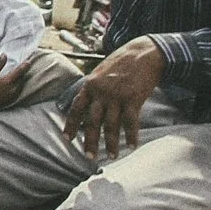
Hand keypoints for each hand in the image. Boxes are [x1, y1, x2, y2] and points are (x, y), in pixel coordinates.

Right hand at [0, 53, 37, 111]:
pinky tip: (15, 85)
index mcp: (7, 81)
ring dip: (21, 80)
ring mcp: (13, 96)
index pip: (20, 71)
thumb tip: (4, 55)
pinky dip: (18, 87)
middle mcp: (13, 89)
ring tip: (21, 75)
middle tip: (25, 66)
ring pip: (21, 85)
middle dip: (23, 72)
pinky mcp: (12, 101)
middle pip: (22, 78)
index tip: (29, 61)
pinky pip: (18, 92)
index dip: (25, 65)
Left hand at [65, 36, 163, 159]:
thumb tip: (86, 104)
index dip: (71, 125)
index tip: (68, 139)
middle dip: (89, 141)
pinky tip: (131, 146)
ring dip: (110, 143)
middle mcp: (100, 92)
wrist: (143, 53)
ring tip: (111, 156)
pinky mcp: (133, 99)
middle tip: (89, 156)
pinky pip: (131, 122)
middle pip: (92, 122)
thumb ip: (93, 88)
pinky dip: (131, 136)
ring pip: (111, 126)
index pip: (76, 108)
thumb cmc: (122, 62)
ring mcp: (117, 96)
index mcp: (90, 85)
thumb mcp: (100, 72)